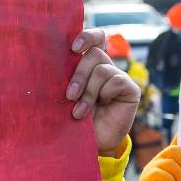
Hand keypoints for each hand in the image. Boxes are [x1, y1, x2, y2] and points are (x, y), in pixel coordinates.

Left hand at [66, 29, 140, 156]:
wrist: (90, 143)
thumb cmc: (74, 119)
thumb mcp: (67, 96)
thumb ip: (65, 78)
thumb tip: (50, 62)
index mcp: (89, 65)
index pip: (95, 39)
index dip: (87, 37)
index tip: (73, 47)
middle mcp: (105, 67)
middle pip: (94, 54)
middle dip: (79, 74)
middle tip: (69, 95)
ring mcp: (118, 77)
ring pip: (102, 69)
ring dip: (88, 91)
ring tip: (79, 111)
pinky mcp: (130, 89)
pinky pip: (116, 81)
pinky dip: (103, 94)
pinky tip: (99, 108)